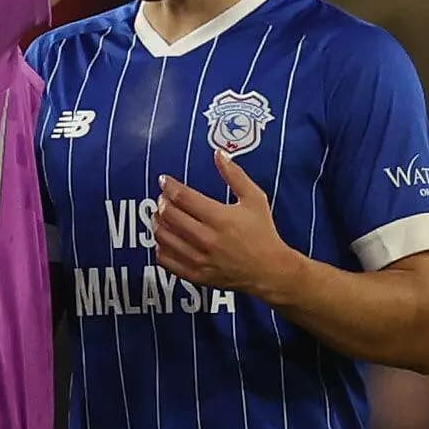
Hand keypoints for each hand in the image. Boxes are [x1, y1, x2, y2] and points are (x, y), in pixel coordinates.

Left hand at [155, 151, 302, 297]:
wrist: (270, 271)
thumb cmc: (263, 233)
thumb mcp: (254, 199)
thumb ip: (235, 175)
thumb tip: (219, 153)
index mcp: (220, 218)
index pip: (182, 197)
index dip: (169, 186)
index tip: (165, 181)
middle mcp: (207, 239)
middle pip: (169, 216)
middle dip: (162, 203)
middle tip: (164, 198)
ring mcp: (200, 259)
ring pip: (163, 238)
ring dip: (158, 223)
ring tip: (162, 216)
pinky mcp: (196, 275)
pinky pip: (166, 261)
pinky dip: (160, 247)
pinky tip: (167, 240)